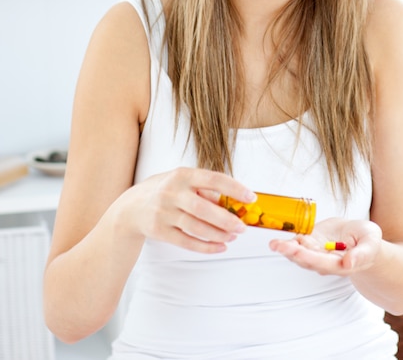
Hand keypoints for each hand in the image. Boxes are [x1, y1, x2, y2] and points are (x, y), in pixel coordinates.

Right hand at [126, 167, 254, 253]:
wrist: (132, 207)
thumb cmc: (165, 190)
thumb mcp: (182, 180)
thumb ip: (204, 187)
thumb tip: (230, 201)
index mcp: (182, 175)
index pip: (213, 179)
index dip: (234, 188)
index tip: (251, 197)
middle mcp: (171, 192)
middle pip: (204, 208)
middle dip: (227, 219)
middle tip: (243, 227)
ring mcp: (164, 212)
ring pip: (196, 227)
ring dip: (218, 234)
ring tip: (233, 237)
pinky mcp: (159, 231)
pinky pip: (186, 242)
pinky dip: (205, 247)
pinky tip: (220, 246)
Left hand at [269, 217, 381, 275]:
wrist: (361, 237)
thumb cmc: (368, 242)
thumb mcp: (370, 243)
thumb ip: (361, 254)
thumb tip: (349, 263)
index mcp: (341, 264)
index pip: (323, 263)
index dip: (310, 258)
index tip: (299, 251)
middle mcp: (325, 261)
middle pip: (306, 260)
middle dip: (292, 253)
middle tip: (280, 246)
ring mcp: (316, 252)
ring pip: (298, 253)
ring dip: (285, 249)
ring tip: (275, 244)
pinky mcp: (311, 241)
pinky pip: (297, 243)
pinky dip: (287, 241)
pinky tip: (278, 239)